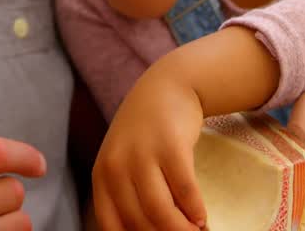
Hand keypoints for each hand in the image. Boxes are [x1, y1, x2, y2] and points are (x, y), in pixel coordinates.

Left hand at [92, 64, 206, 230]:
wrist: (166, 88)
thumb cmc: (145, 135)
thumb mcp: (122, 162)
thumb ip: (125, 196)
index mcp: (102, 176)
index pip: (111, 225)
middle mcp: (116, 166)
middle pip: (139, 222)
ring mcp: (143, 154)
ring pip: (160, 211)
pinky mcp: (170, 146)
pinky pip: (184, 190)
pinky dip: (195, 210)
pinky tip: (202, 218)